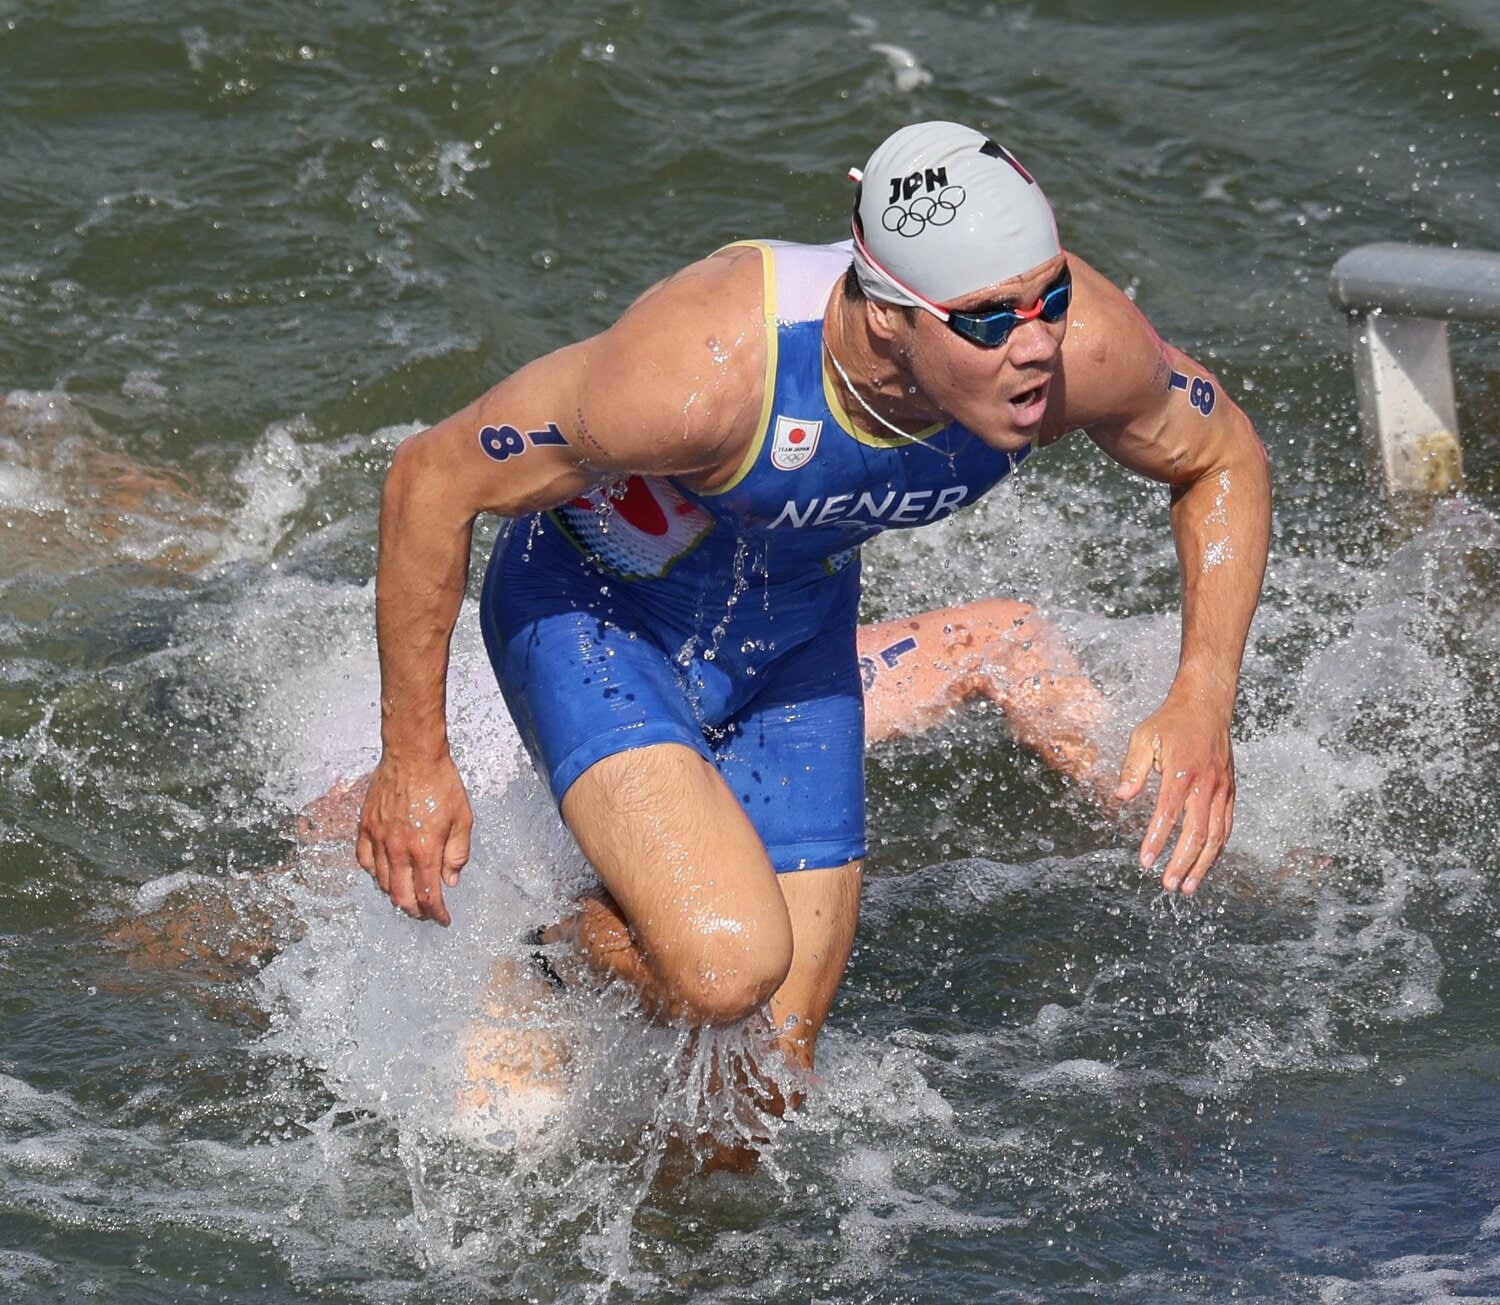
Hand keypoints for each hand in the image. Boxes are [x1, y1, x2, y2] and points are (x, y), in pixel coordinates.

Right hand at [355, 753, 472, 925]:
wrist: (412, 756)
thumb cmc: (441, 783)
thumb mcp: (462, 818)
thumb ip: (457, 853)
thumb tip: (450, 880)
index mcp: (425, 849)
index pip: (427, 895)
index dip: (435, 913)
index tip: (443, 920)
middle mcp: (398, 849)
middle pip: (401, 895)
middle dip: (415, 911)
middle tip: (425, 913)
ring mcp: (378, 838)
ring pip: (382, 882)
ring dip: (396, 895)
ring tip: (408, 896)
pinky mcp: (365, 827)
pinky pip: (365, 860)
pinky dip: (375, 874)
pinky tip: (385, 874)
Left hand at [1114, 697, 1234, 894]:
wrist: (1207, 706)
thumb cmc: (1170, 722)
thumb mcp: (1143, 737)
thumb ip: (1132, 768)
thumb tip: (1121, 796)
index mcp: (1183, 772)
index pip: (1168, 814)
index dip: (1156, 840)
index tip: (1145, 861)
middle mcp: (1206, 784)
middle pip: (1197, 833)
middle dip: (1183, 863)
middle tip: (1169, 885)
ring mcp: (1222, 790)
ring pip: (1216, 836)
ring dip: (1202, 864)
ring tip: (1188, 887)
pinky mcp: (1230, 792)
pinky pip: (1226, 827)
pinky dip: (1217, 850)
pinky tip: (1205, 865)